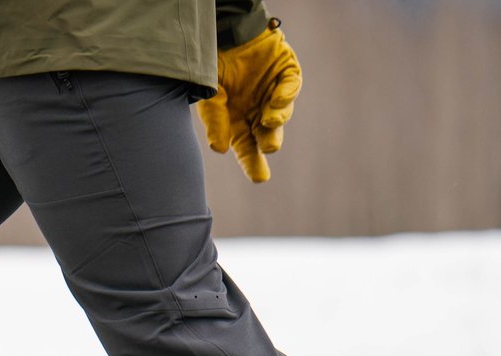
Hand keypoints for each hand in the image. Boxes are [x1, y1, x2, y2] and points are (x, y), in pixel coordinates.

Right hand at [197, 23, 302, 182]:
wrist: (228, 31)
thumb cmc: (215, 66)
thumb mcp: (210, 95)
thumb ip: (215, 120)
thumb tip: (219, 149)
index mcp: (239, 124)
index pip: (248, 150)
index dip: (253, 164)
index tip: (260, 178)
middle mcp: (258, 113)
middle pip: (267, 136)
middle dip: (269, 143)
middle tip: (268, 147)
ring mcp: (274, 94)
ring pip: (282, 114)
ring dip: (277, 119)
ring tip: (269, 122)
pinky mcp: (287, 73)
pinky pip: (291, 87)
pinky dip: (286, 95)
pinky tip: (276, 101)